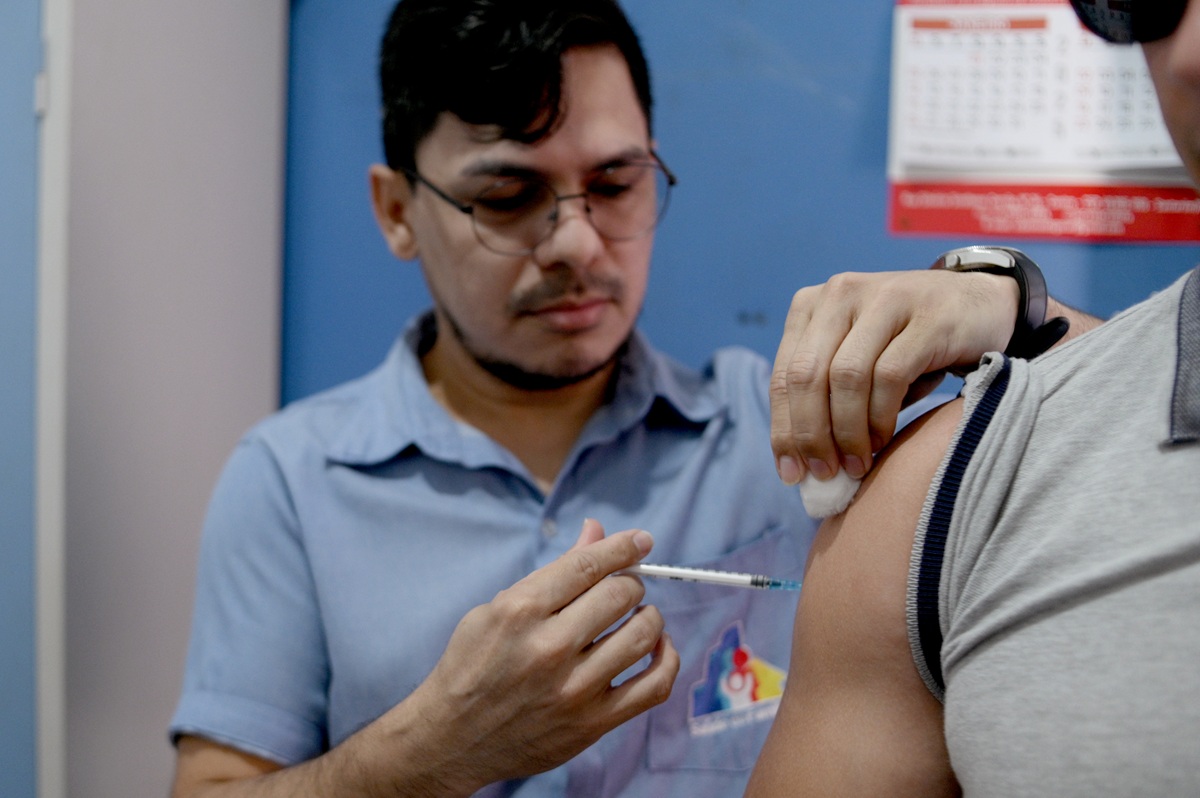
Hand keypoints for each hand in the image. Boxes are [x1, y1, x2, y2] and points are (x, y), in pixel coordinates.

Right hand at [390, 519, 679, 793]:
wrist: (453, 739)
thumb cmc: (473, 666)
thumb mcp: (497, 608)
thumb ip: (553, 572)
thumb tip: (596, 531)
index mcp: (520, 611)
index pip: (588, 565)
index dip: (622, 547)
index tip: (642, 540)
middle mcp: (549, 648)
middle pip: (619, 595)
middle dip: (629, 582)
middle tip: (623, 586)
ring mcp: (574, 689)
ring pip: (642, 634)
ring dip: (648, 616)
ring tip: (637, 615)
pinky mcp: (593, 722)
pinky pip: (654, 686)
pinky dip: (667, 659)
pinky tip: (658, 646)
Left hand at [769, 269, 1017, 484]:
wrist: (982, 307)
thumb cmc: (909, 346)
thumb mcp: (857, 360)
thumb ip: (826, 396)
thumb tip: (801, 463)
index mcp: (812, 304)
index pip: (783, 375)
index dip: (783, 429)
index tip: (790, 474)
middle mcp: (840, 293)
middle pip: (807, 376)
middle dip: (811, 434)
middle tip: (824, 474)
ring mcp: (883, 299)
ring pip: (845, 378)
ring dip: (847, 431)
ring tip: (855, 465)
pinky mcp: (925, 317)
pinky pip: (889, 376)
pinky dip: (880, 416)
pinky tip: (881, 441)